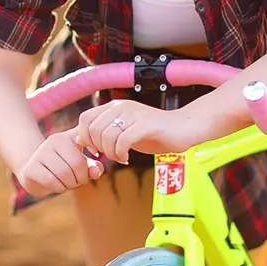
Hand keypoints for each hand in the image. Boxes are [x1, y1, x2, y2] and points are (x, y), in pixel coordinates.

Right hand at [16, 129, 105, 197]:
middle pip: (77, 164)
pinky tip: (58, 186)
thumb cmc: (63, 167)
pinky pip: (51, 181)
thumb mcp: (81, 164)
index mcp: (68, 136)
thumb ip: (93, 167)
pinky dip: (59, 188)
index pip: (87, 146)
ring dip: (70, 184)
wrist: (34, 172)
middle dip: (81, 178)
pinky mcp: (31, 168)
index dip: (92, 158)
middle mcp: (53, 140)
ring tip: (68, 184)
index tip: (92, 161)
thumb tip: (95, 172)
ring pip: (64, 173)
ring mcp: (40, 153)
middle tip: (78, 181)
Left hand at [73, 99, 210, 164]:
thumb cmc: (155, 132)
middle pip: (93, 129)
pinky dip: (121, 154)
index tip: (96, 151)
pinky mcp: (146, 124)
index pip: (84, 119)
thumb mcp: (125, 132)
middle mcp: (122, 106)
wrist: (185, 128)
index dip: (85, 137)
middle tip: (111, 156)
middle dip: (98, 148)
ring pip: (107, 136)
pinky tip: (127, 158)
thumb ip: (105, 133)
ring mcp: (134, 114)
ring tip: (121, 158)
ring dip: (110, 153)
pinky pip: (123, 141)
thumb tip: (81, 138)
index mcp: (115, 106)